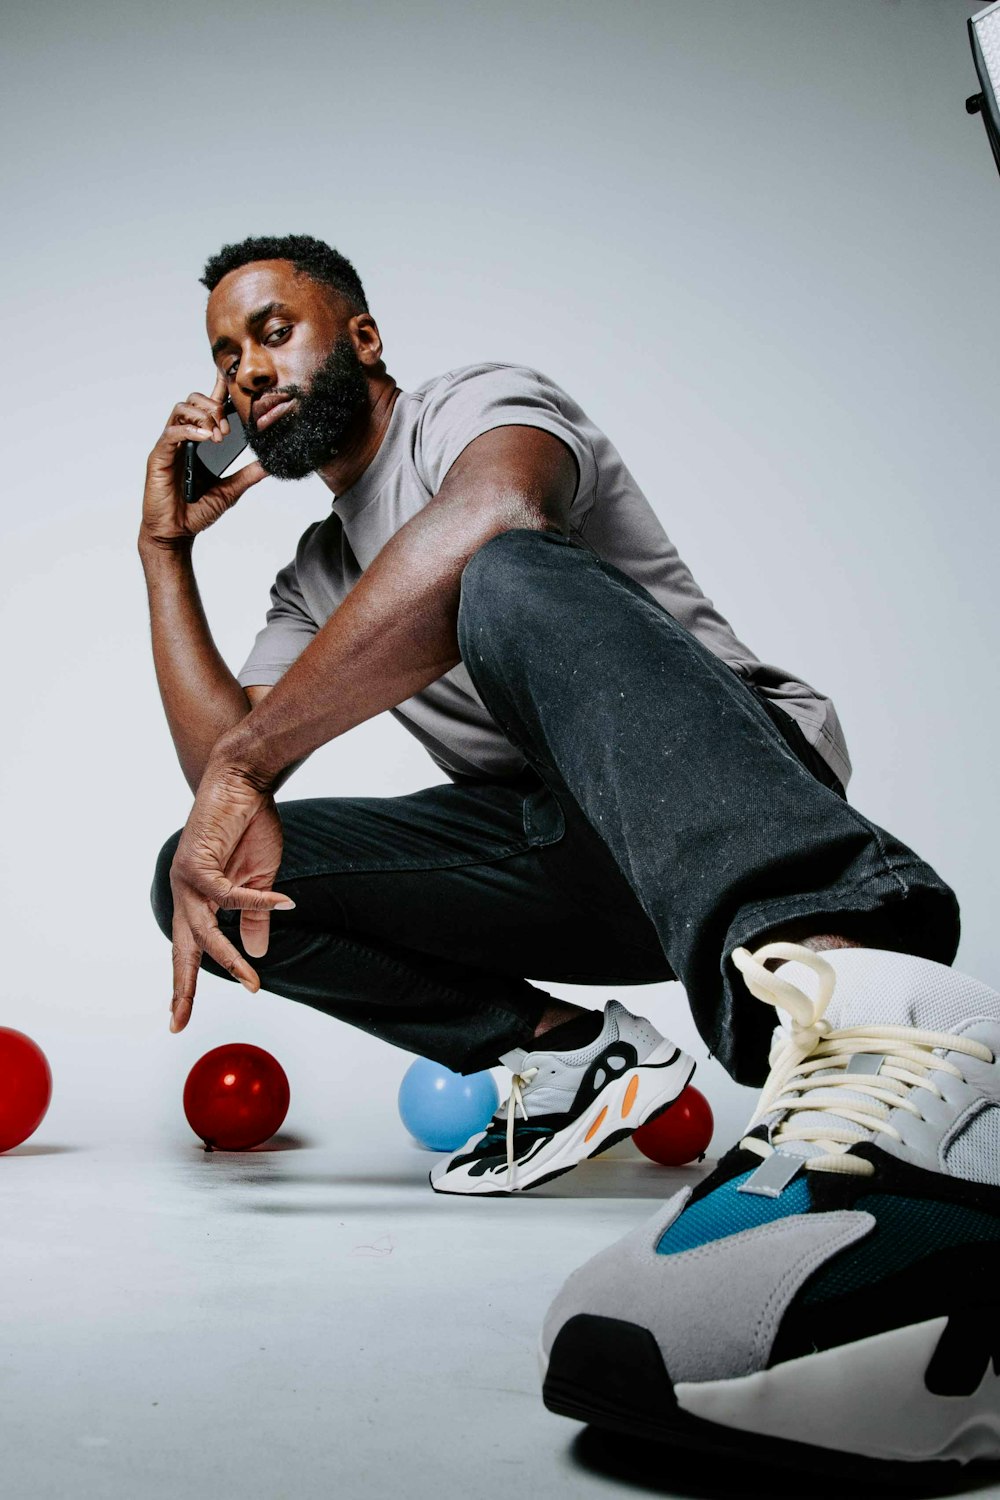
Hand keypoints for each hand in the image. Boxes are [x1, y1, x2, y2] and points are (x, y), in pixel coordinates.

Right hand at [140, 371, 266, 548]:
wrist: (177, 533)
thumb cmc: (197, 511)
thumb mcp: (231, 490)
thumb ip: (249, 474)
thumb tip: (271, 463)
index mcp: (200, 441)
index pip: (208, 407)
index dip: (218, 389)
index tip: (234, 377)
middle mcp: (183, 438)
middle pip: (194, 400)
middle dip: (215, 407)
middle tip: (228, 430)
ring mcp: (170, 445)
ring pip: (181, 409)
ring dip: (203, 415)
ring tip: (218, 435)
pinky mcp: (159, 456)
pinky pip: (172, 432)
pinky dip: (190, 430)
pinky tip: (206, 439)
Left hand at [168, 767, 294, 1033]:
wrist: (245, 779)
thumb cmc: (252, 824)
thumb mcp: (261, 880)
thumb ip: (255, 918)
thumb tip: (256, 954)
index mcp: (196, 896)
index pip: (189, 946)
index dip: (185, 981)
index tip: (179, 1017)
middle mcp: (183, 890)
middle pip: (183, 948)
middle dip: (183, 986)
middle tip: (179, 1023)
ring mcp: (185, 876)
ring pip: (204, 930)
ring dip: (228, 958)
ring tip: (252, 983)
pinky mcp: (197, 860)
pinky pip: (227, 895)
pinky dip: (257, 903)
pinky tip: (283, 905)